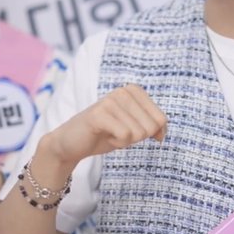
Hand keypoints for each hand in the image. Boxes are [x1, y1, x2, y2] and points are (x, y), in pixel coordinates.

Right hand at [42, 84, 166, 165]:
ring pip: (138, 133)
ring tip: (109, 132)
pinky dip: (117, 143)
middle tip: (116, 131)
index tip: (129, 129)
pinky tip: (103, 135)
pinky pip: (125, 135)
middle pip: (151, 127)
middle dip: (136, 137)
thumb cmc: (106, 134)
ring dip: (124, 140)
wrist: (71, 143)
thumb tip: (162, 135)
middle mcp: (124, 91)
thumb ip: (153, 127)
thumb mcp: (135, 128)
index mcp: (135, 90)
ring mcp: (111, 100)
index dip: (148, 133)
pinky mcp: (99, 113)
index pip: (161, 119)